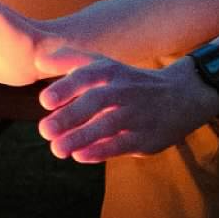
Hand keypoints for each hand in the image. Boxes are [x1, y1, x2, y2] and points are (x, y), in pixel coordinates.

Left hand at [34, 52, 218, 163]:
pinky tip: (80, 156)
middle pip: (96, 101)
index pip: (87, 75)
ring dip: (80, 137)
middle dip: (69, 116)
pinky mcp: (145, 137)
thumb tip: (37, 62)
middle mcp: (124, 90)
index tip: (44, 101)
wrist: (180, 96)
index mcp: (111, 71)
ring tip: (56, 149)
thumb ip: (70, 62)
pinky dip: (100, 151)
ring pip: (107, 125)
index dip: (66, 87)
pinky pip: (121, 144)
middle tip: (44, 130)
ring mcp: (136, 114)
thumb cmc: (129, 82)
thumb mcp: (105, 65)